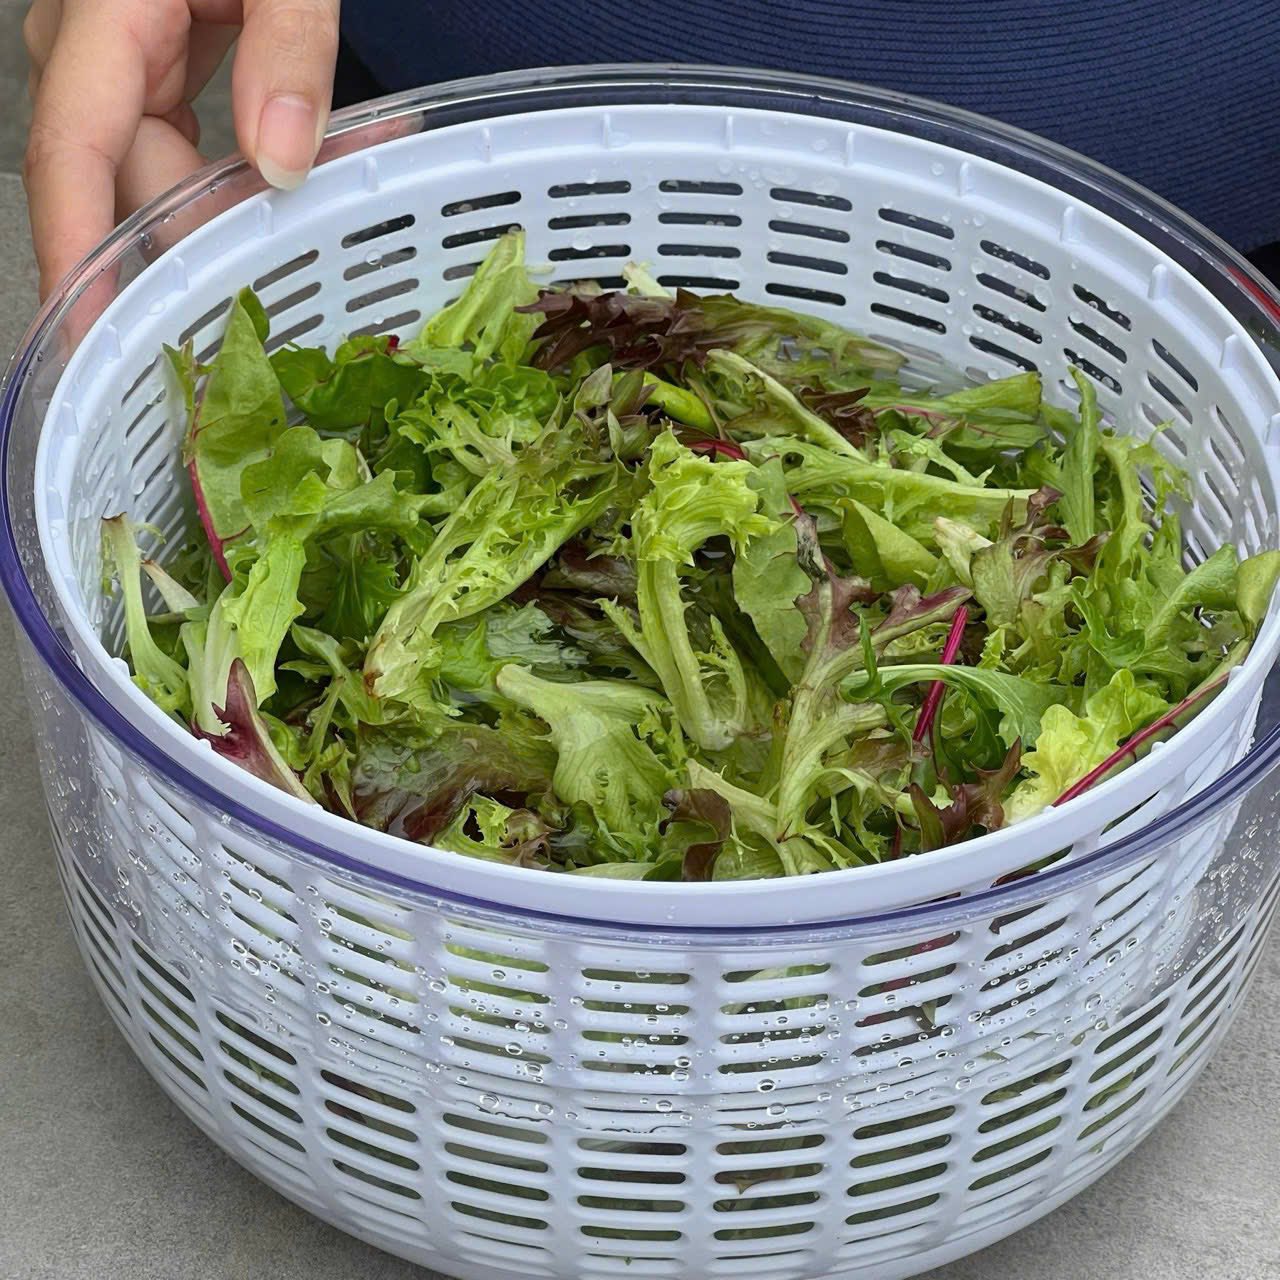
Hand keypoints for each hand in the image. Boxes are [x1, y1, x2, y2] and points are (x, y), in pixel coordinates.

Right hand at [24, 0, 339, 299]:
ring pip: (158, 174)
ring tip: (321, 187)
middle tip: (296, 238)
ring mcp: (111, 63)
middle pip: (128, 179)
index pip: (72, 148)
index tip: (87, 326)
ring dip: (233, 199)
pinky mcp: (144, 73)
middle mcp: (86, 46)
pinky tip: (297, 170)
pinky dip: (236, 174)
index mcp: (105, 10)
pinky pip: (179, 150)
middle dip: (208, 223)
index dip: (74, 247)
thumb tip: (282, 161)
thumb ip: (290, 48)